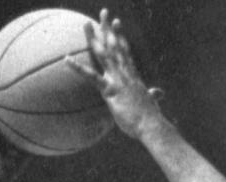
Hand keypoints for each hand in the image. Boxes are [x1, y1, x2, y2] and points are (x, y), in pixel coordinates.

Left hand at [69, 10, 162, 139]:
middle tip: (102, 13)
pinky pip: (91, 76)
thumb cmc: (150, 118)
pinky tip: (66, 59)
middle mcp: (125, 72)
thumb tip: (159, 94)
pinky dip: (77, 68)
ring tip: (86, 24)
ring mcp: (117, 79)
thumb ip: (154, 95)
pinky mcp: (110, 89)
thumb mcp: (151, 102)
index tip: (116, 23)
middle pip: (114, 46)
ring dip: (94, 37)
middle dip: (107, 29)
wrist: (150, 125)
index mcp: (132, 75)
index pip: (125, 51)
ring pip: (103, 53)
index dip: (120, 36)